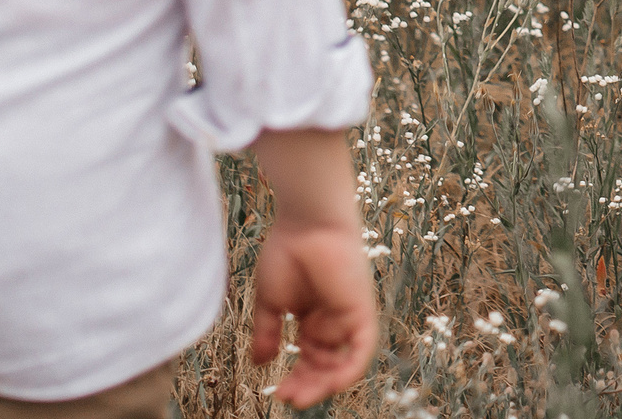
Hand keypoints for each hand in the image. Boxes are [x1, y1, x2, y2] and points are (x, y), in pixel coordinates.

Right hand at [250, 218, 376, 407]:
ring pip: (341, 364)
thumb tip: (260, 362)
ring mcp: (347, 317)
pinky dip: (348, 371)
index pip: (308, 359)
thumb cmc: (287, 252)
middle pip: (324, 366)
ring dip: (322, 384)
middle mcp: (333, 321)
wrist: (305, 224)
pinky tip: (331, 384)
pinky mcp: (361, 312)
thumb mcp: (271, 301)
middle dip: (307, 385)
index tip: (276, 392)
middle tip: (287, 398)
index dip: (295, 378)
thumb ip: (268, 333)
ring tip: (299, 396)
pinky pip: (361, 350)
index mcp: (313, 318)